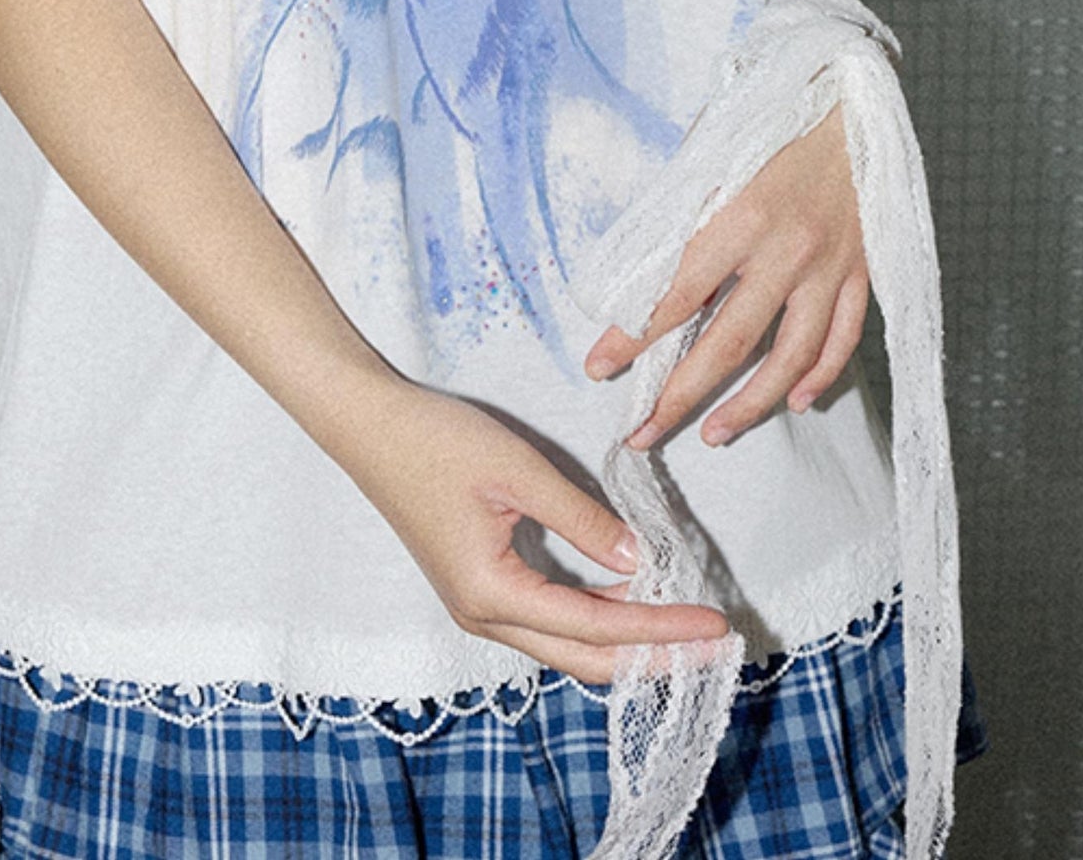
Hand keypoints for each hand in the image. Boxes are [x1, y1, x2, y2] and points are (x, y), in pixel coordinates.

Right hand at [350, 385, 730, 683]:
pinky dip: (594, 621)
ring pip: (564, 645)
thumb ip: (581, 518)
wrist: (369, 426)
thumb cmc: (437, 441)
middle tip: (710, 649)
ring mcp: (477, 606)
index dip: (660, 628)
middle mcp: (483, 616)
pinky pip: (547, 621)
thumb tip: (636, 562)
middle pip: (583, 657)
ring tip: (680, 629)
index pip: (596, 628)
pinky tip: (626, 602)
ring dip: (623, 641)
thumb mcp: (518, 471)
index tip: (713, 627)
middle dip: (651, 655)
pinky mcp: (477, 587)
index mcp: (492, 595)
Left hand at [584, 102, 869, 450]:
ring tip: (713, 434)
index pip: (677, 294)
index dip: (633, 337)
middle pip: (729, 343)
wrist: (858, 95)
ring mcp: (831, 267)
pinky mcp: (864, 272)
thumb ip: (683, 209)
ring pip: (791, 358)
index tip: (600, 367)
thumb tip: (641, 266)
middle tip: (641, 430)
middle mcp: (788, 250)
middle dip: (679, 395)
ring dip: (750, 405)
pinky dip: (821, 377)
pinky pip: (843, 340)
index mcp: (742, 215)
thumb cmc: (775, 116)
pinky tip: (797, 402)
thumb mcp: (716, 151)